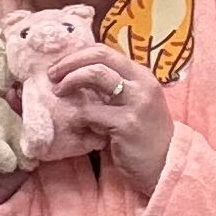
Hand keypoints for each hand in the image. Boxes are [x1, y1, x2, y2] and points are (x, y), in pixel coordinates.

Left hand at [50, 41, 173, 194]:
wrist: (163, 164)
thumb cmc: (142, 134)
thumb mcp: (132, 103)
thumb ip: (112, 88)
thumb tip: (76, 75)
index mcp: (141, 75)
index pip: (105, 52)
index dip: (77, 56)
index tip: (60, 67)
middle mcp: (141, 83)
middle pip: (99, 57)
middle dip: (70, 63)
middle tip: (52, 75)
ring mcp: (136, 102)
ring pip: (95, 75)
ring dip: (71, 81)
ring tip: (59, 93)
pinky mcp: (127, 123)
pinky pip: (91, 112)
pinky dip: (79, 117)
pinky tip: (79, 126)